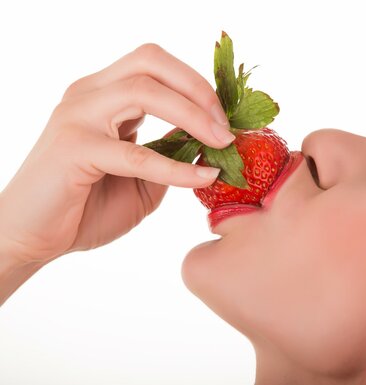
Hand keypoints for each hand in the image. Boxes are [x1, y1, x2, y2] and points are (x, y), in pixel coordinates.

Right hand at [0, 43, 234, 264]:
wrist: (33, 239)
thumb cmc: (86, 208)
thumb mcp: (143, 179)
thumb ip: (171, 155)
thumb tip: (211, 146)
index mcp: (104, 94)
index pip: (156, 65)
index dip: (198, 85)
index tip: (228, 118)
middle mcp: (89, 95)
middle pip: (152, 61)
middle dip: (199, 90)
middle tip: (228, 126)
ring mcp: (78, 116)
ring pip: (144, 91)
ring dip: (193, 115)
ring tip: (222, 144)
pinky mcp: (74, 148)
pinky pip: (136, 152)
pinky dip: (175, 167)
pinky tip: (202, 178)